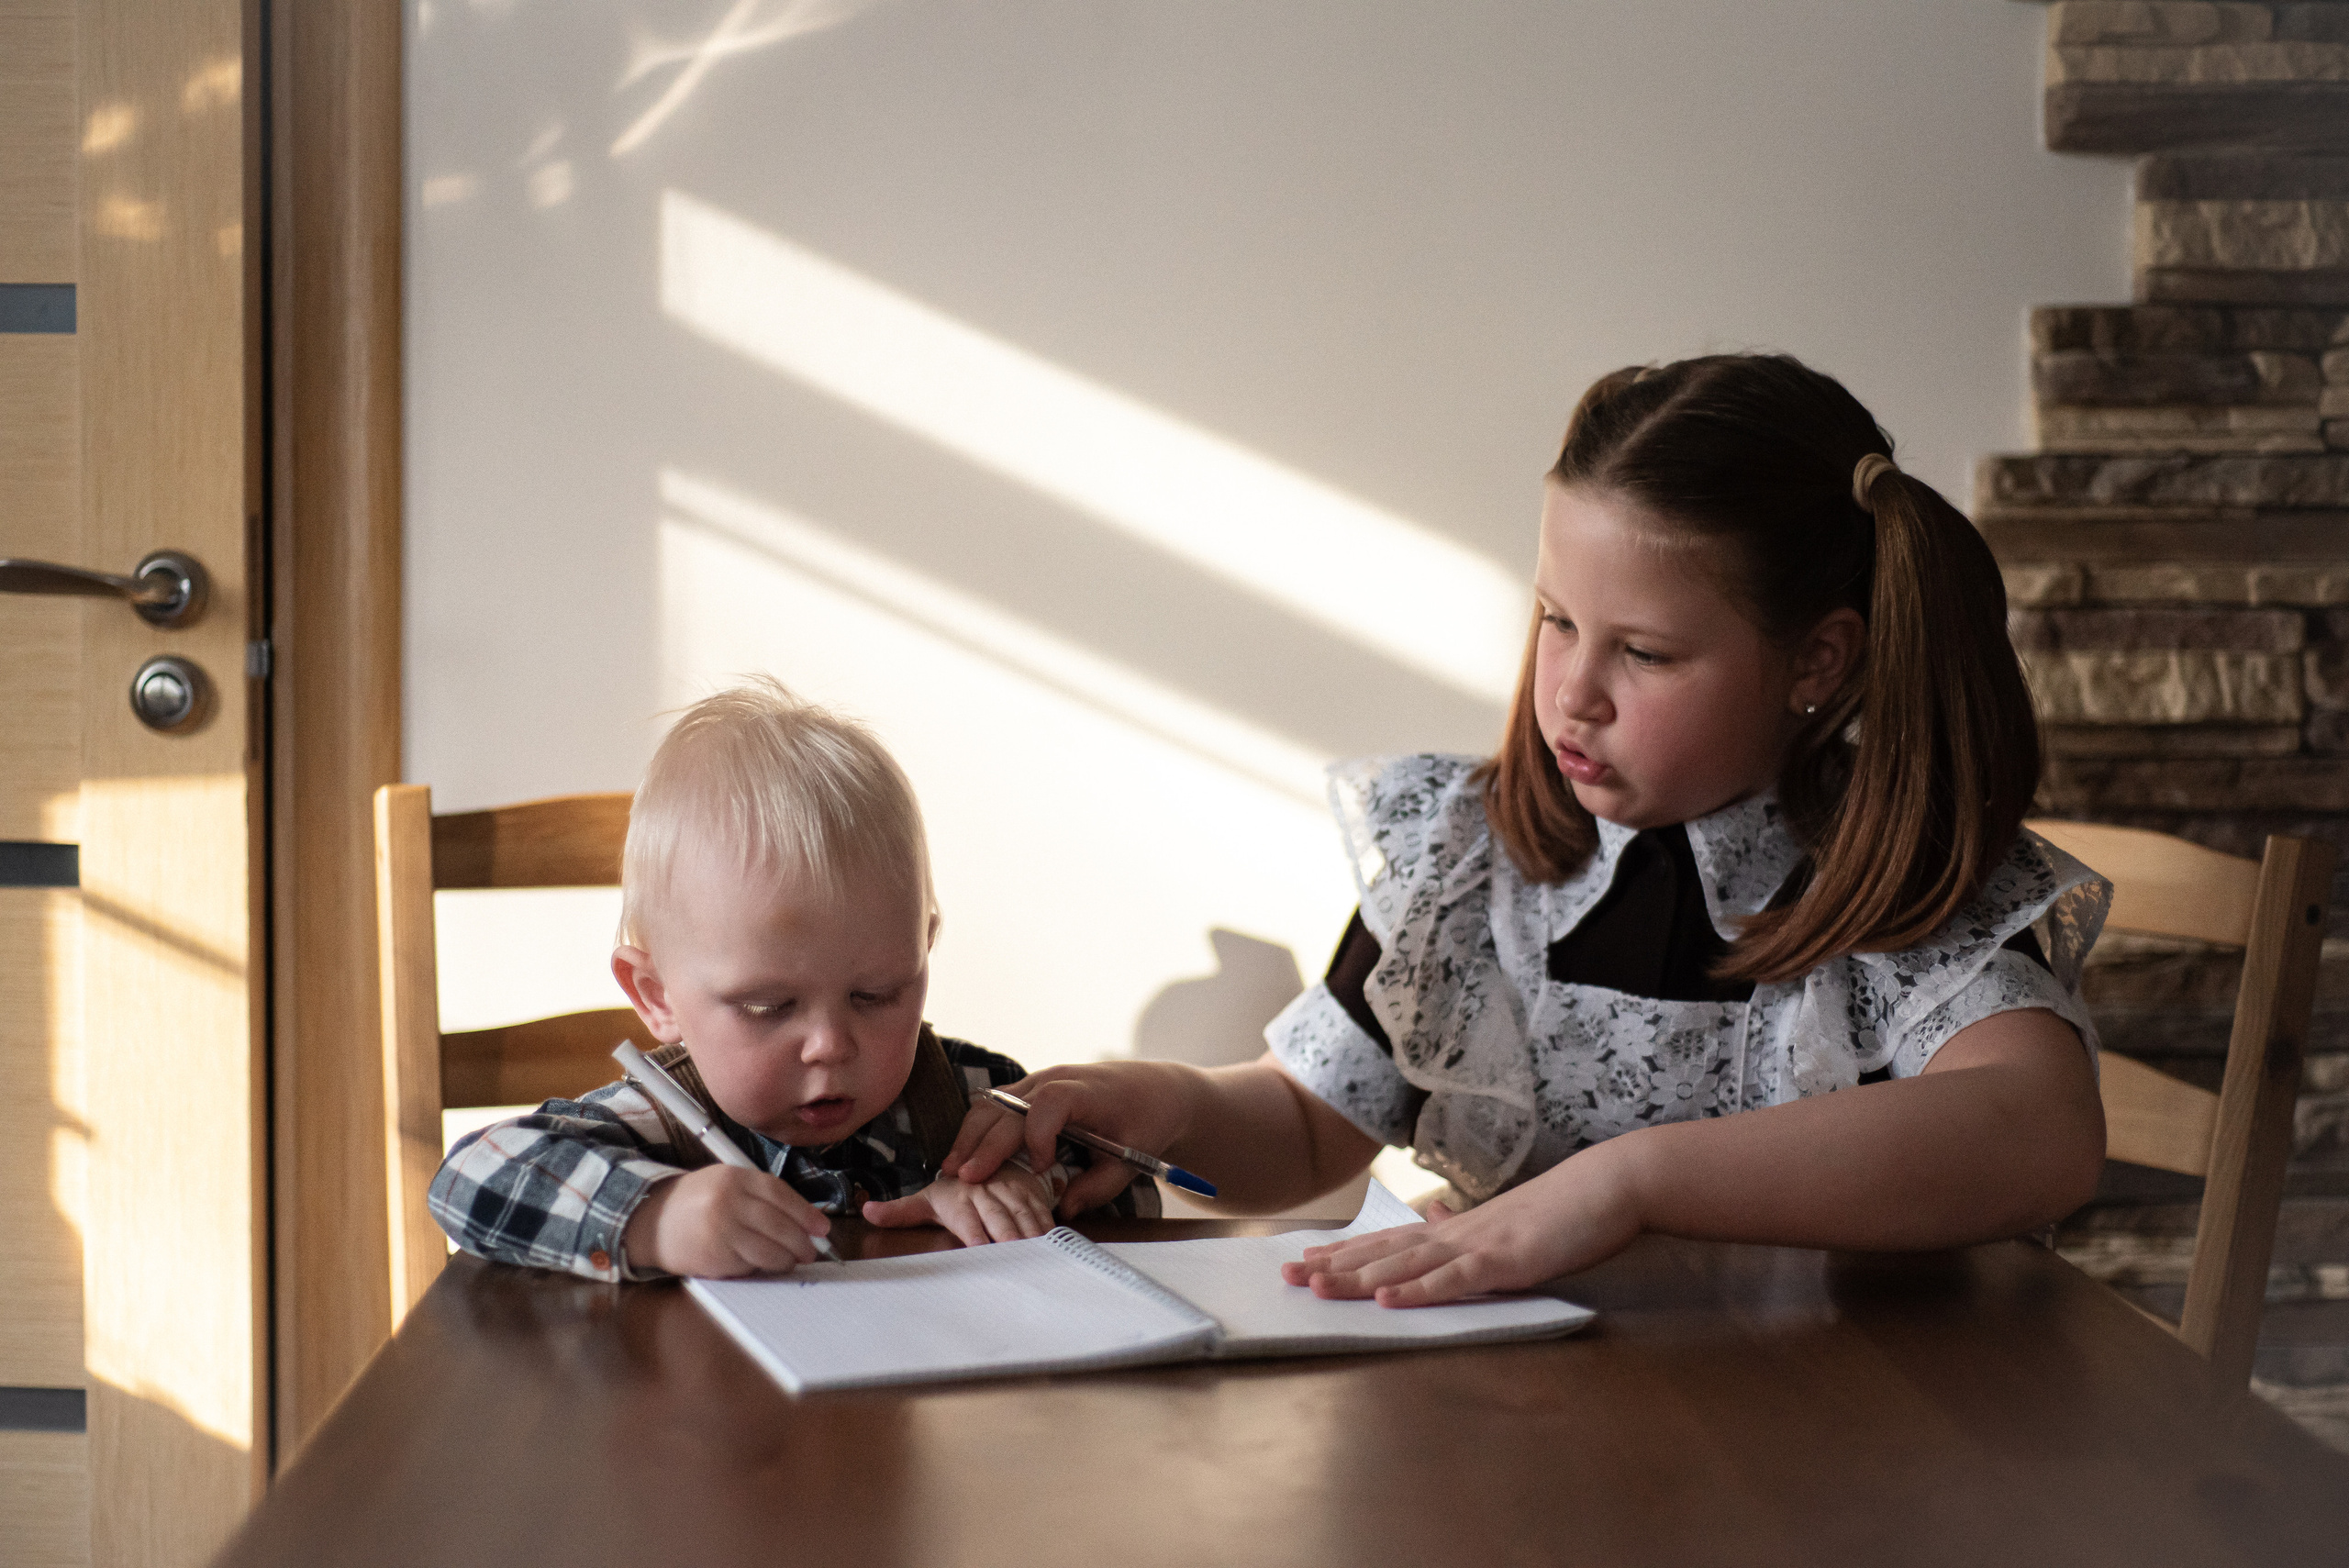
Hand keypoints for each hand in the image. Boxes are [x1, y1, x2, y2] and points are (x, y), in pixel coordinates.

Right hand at [623, 1165, 835, 1277]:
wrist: (651, 1220)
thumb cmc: (697, 1201)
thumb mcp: (726, 1182)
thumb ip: (761, 1195)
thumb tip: (805, 1218)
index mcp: (734, 1177)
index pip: (781, 1194)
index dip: (806, 1213)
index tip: (822, 1228)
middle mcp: (727, 1202)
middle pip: (779, 1225)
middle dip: (801, 1242)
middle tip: (811, 1251)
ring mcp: (719, 1231)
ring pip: (769, 1251)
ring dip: (786, 1259)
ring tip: (790, 1260)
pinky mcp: (712, 1258)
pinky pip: (748, 1266)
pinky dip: (759, 1267)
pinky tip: (760, 1263)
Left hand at [863, 1163, 1057, 1245]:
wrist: (985, 1155)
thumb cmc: (955, 1188)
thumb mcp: (927, 1198)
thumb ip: (899, 1211)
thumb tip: (866, 1213)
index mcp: (960, 1198)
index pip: (967, 1219)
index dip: (975, 1234)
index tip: (980, 1250)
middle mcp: (987, 1193)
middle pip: (999, 1218)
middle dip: (1009, 1237)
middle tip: (1016, 1257)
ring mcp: (1012, 1191)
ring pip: (1024, 1213)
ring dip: (1032, 1234)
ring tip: (1039, 1257)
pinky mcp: (1031, 1192)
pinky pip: (1042, 1210)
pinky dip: (1049, 1227)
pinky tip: (1055, 1245)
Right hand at [942, 1061, 1189, 1219]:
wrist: (1153, 1090)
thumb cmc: (1145, 1121)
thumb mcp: (1132, 1159)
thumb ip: (1098, 1186)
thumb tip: (1064, 1211)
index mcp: (1083, 1091)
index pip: (1048, 1104)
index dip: (1038, 1136)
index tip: (1040, 1167)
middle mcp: (1054, 1080)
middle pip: (1008, 1104)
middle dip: (985, 1143)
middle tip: (962, 1177)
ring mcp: (1038, 1082)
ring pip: (993, 1102)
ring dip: (971, 1135)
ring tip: (952, 1169)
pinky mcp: (1029, 1091)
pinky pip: (996, 1105)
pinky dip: (978, 1130)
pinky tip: (965, 1157)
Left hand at [1279, 1141, 1643, 1306]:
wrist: (1607, 1186)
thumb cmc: (1563, 1209)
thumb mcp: (1509, 1221)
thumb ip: (1469, 1229)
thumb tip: (1437, 1219)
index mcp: (1458, 1228)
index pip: (1390, 1240)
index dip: (1346, 1251)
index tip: (1305, 1258)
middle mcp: (1457, 1233)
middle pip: (1384, 1251)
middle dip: (1334, 1265)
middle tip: (1287, 1276)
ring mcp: (1478, 1245)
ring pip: (1406, 1264)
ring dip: (1359, 1278)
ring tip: (1317, 1288)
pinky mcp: (1505, 1261)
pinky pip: (1453, 1279)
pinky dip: (1419, 1291)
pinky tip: (1388, 1300)